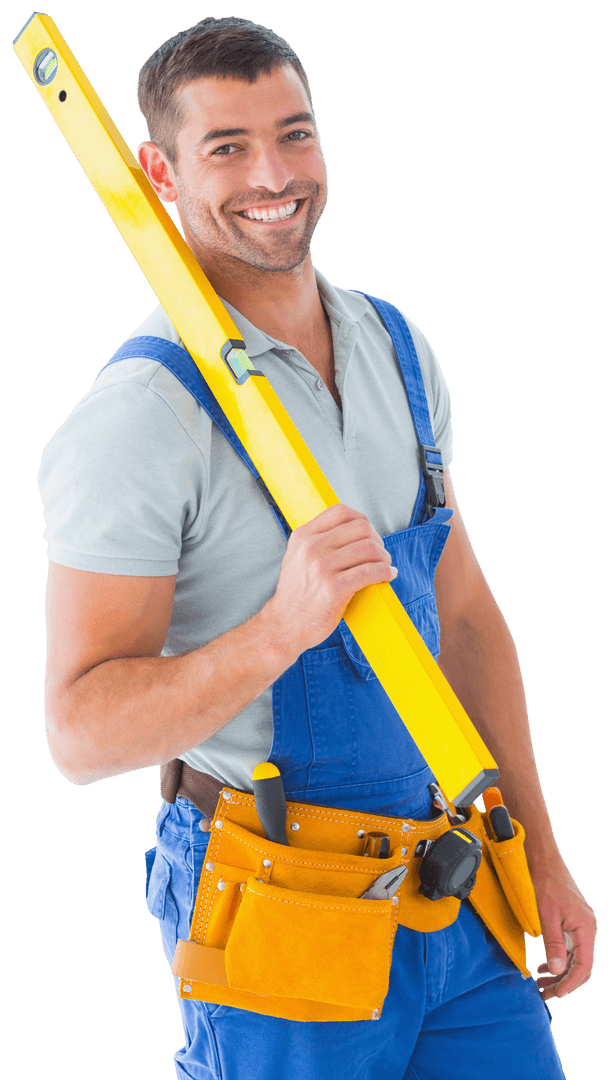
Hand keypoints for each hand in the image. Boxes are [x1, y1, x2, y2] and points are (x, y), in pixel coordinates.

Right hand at [263, 503, 396, 657]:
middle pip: (361, 528)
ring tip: (385, 566)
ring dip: (384, 557)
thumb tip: (355, 531)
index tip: (369, 534)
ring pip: (369, 548)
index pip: (341, 512)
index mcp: (303, 537)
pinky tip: (388, 576)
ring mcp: (322, 567)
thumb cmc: (296, 594)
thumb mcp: (297, 557)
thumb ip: (318, 541)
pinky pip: (371, 572)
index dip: (362, 520)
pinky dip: (385, 572)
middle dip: (378, 540)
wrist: (283, 625)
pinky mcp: (334, 588)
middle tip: (380, 555)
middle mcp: (311, 548)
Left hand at [533, 862, 595, 999]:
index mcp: (586, 928)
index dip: (571, 983)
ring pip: (573, 958)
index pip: (584, 966)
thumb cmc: (545, 883)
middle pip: (580, 965)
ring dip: (559, 973)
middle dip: (563, 983)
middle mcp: (587, 929)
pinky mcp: (571, 923)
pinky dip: (557, 960)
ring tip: (541, 985)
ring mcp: (580, 926)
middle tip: (545, 994)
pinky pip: (568, 948)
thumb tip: (558, 972)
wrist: (543, 860)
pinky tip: (544, 967)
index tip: (557, 995)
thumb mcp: (546, 915)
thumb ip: (553, 944)